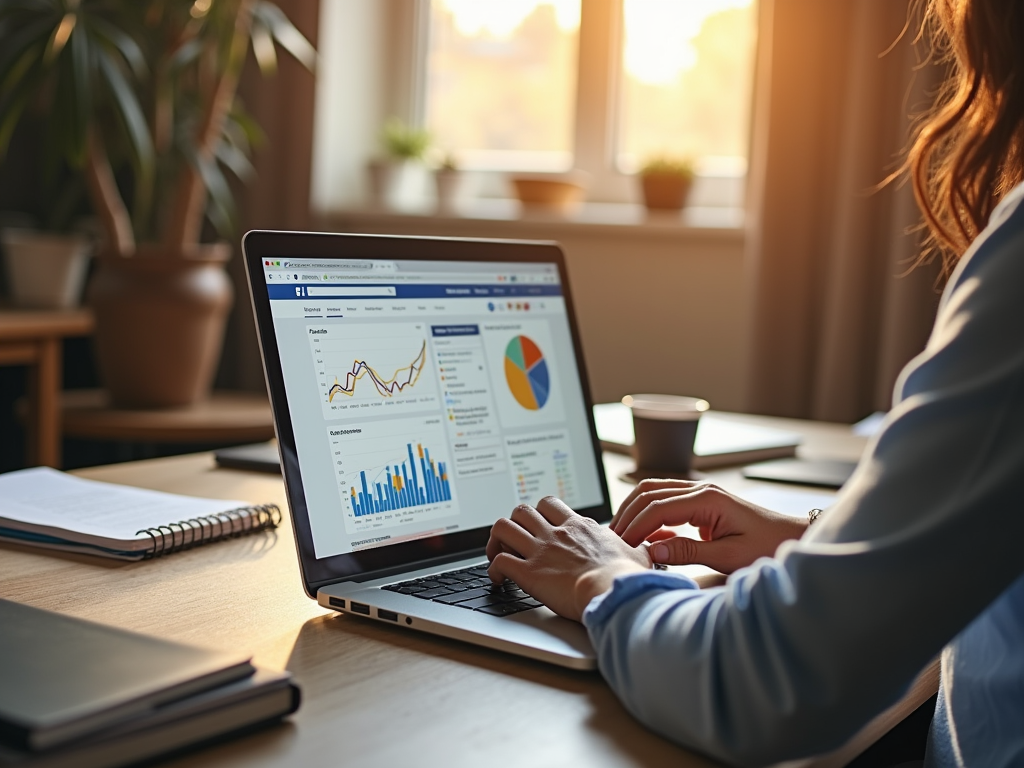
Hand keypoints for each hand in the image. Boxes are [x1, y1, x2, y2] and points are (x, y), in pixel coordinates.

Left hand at [486, 497, 650, 621]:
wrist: (614, 591)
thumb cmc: (628, 576)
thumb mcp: (638, 553)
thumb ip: (636, 546)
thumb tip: (649, 546)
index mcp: (579, 526)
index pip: (550, 505)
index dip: (540, 514)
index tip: (540, 527)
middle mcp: (556, 533)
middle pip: (521, 509)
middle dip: (513, 523)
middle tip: (513, 540)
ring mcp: (540, 550)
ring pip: (502, 528)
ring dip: (496, 541)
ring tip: (497, 554)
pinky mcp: (528, 572)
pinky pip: (499, 562)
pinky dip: (493, 569)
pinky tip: (498, 580)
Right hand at [610, 479, 807, 573]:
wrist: (791, 538)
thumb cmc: (766, 547)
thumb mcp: (728, 556)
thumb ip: (687, 552)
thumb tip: (651, 549)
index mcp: (707, 499)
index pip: (657, 508)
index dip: (636, 527)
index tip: (622, 546)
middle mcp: (700, 489)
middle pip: (648, 492)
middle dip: (628, 514)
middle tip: (614, 539)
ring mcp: (700, 493)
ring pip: (654, 492)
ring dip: (635, 511)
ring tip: (622, 535)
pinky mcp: (701, 503)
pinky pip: (666, 502)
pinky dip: (650, 516)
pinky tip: (645, 537)